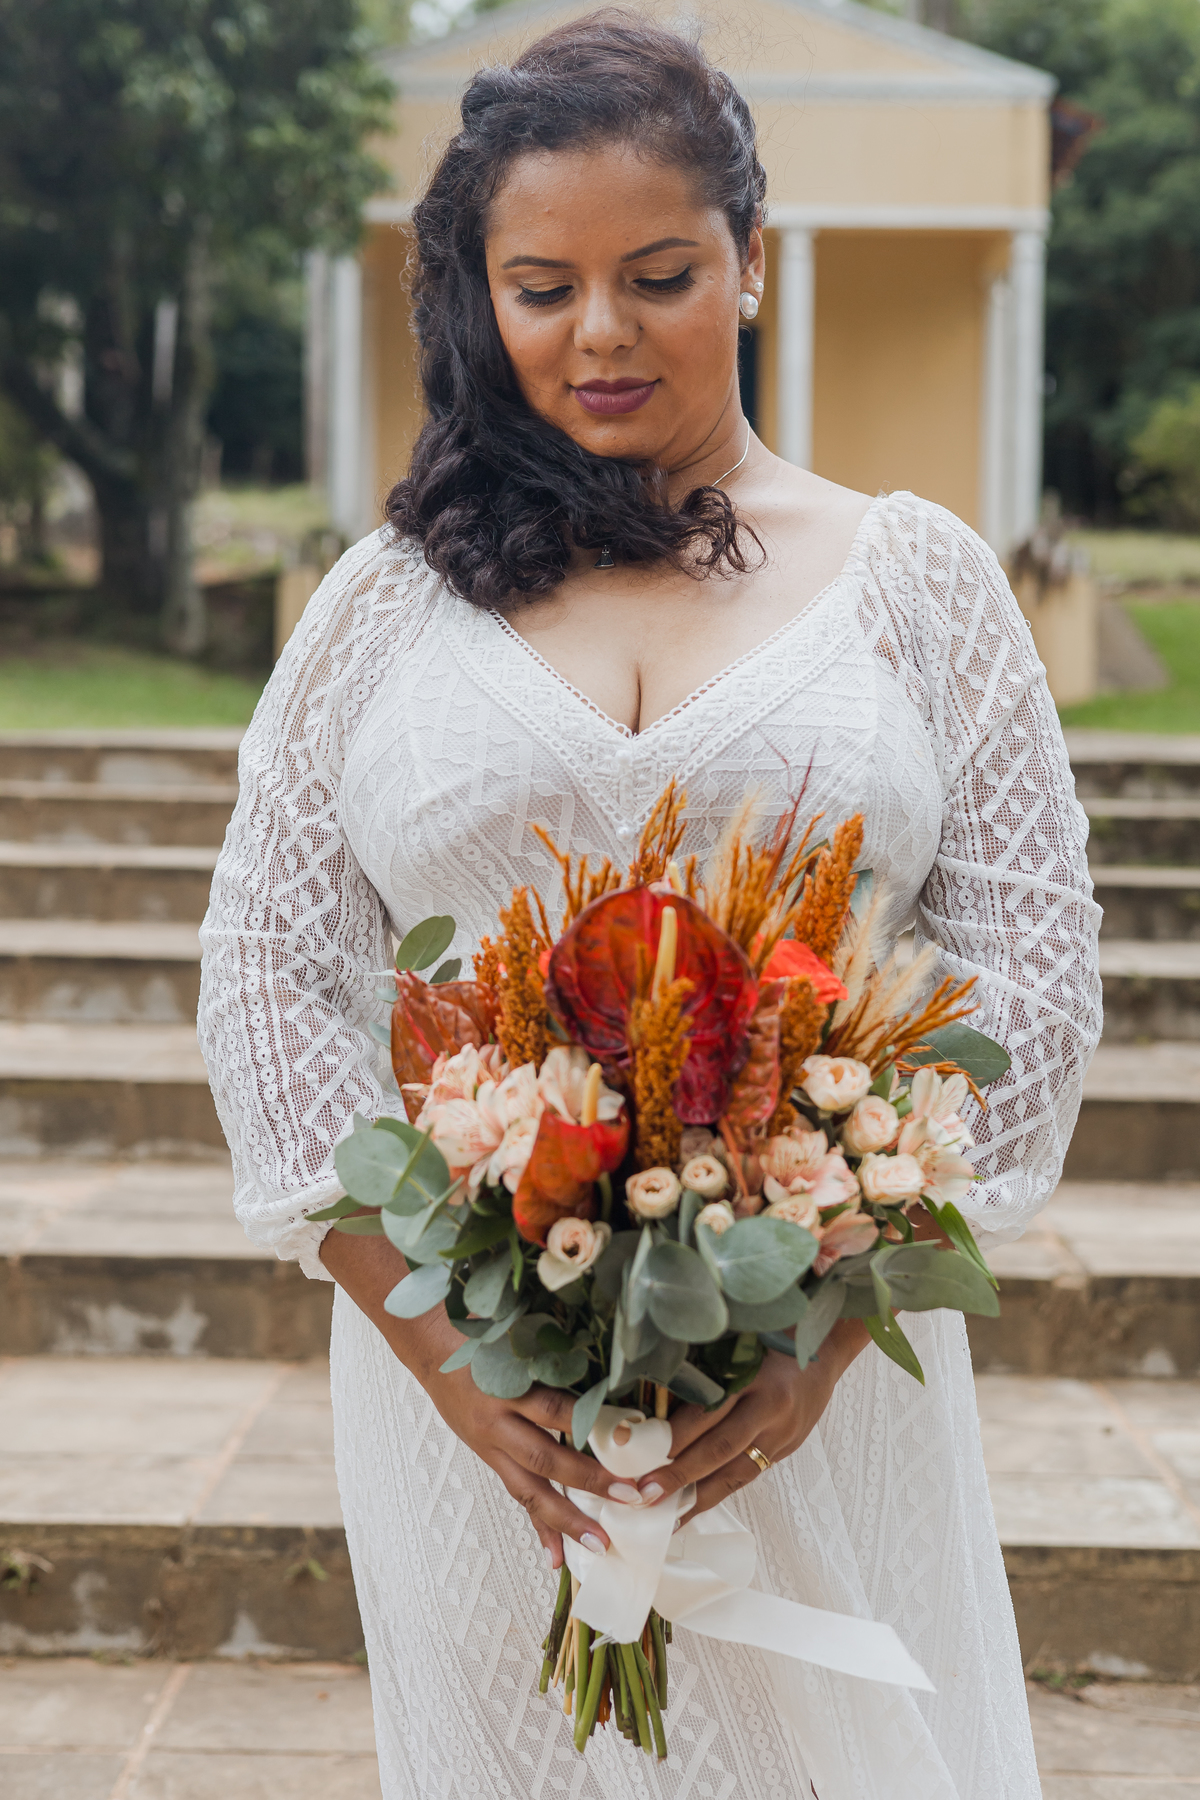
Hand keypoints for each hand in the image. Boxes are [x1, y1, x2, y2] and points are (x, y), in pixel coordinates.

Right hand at [420, 1348, 623, 1571]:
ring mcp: (491, 1444)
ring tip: (599, 1542)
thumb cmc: (484, 1335)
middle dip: (590, 1480)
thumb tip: (611, 1367)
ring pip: (530, 1489)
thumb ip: (556, 1355)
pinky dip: (538, 1527)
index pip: (554, 1407)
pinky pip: (516, 1496)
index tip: (631, 1437)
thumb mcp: (519, 1336)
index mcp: (506, 1385)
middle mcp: (497, 1421)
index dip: (591, 1422)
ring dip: (566, 1519)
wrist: (433, 1348)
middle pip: (546, 1457)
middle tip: (630, 1496)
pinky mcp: (489, 1458)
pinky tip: (557, 1557)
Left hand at [634, 1319, 870, 1519]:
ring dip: (697, 1497)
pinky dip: (719, 1494)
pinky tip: (693, 1508)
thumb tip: (651, 1395)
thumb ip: (706, 1365)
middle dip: (679, 1475)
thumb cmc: (775, 1335)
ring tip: (664, 1517)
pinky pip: (748, 1476)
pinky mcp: (786, 1449)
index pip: (708, 1411)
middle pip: (720, 1449)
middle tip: (643, 1494)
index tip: (636, 1448)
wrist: (827, 1347)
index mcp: (756, 1376)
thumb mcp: (741, 1339)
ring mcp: (782, 1434)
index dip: (673, 1434)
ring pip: (736, 1473)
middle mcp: (770, 1410)